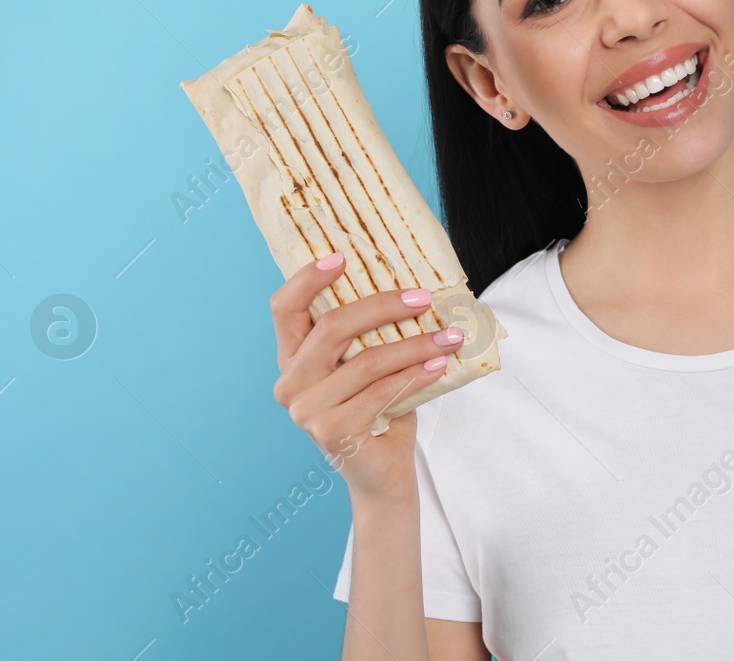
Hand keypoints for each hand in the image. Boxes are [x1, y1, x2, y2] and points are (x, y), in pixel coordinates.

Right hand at [269, 252, 460, 500]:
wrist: (383, 476)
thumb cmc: (379, 411)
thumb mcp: (370, 364)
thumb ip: (373, 334)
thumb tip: (414, 288)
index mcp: (293, 359)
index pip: (284, 309)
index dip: (306, 279)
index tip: (341, 256)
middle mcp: (290, 383)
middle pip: (331, 327)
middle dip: (382, 306)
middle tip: (424, 298)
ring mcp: (306, 411)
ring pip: (366, 361)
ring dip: (415, 344)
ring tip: (449, 336)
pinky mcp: (331, 432)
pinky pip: (381, 392)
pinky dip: (416, 374)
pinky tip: (440, 365)